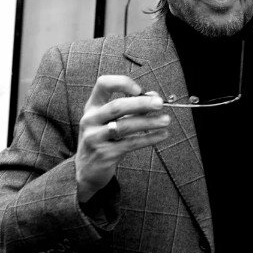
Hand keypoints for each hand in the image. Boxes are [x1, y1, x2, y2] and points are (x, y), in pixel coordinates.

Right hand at [76, 75, 169, 202]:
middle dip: (141, 104)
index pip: (103, 84)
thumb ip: (131, 108)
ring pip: (125, 126)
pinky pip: (130, 143)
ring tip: (166, 120)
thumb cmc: (103, 140)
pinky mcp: (105, 154)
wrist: (87, 170)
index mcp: (92, 107)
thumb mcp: (111, 121)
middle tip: (160, 103)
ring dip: (148, 122)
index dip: (122, 83)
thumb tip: (154, 96)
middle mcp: (90, 120)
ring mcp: (95, 138)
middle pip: (116, 107)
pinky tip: (162, 135)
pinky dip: (149, 138)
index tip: (139, 89)